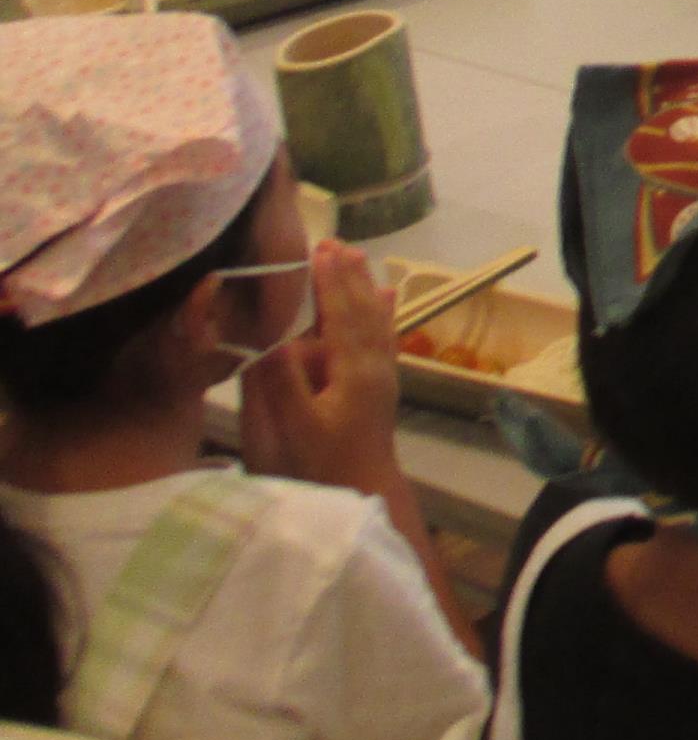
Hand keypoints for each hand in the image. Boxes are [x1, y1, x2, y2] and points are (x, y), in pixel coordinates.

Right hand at [236, 244, 404, 498]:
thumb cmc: (318, 469)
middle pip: (361, 309)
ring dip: (363, 287)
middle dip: (347, 275)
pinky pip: (384, 338)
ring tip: (356, 257)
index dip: (328, 281)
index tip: (317, 248)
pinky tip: (387, 297)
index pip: (340, 313)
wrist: (361, 498)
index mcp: (352, 370)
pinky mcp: (380, 388)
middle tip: (332, 241)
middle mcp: (373, 365)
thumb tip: (269, 337)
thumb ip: (279, 384)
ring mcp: (381, 375)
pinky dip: (383, 313)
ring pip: (374, 320)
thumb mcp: (289, 430)